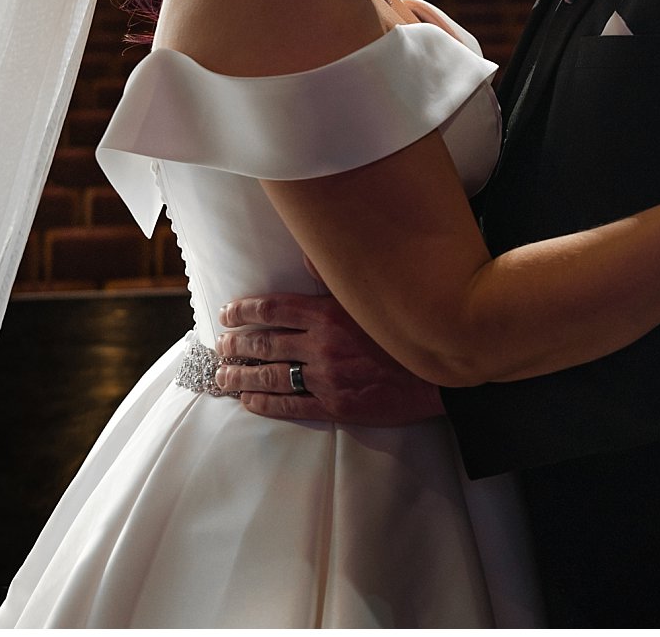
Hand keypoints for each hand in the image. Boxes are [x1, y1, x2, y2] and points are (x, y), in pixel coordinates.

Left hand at [213, 276, 444, 426]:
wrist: (440, 373)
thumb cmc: (408, 328)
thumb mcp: (372, 294)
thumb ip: (335, 276)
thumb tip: (306, 253)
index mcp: (328, 312)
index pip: (273, 308)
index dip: (245, 310)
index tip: (227, 313)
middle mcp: (321, 344)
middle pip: (265, 343)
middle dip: (236, 344)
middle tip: (219, 346)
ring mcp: (326, 377)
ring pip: (271, 376)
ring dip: (242, 376)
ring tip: (223, 376)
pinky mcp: (335, 405)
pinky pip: (290, 405)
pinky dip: (264, 403)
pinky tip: (249, 402)